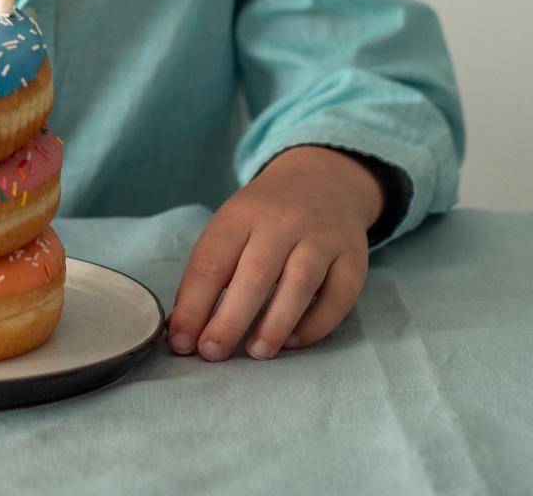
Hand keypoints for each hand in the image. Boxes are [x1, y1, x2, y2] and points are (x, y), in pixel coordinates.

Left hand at [167, 145, 382, 360]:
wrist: (323, 180)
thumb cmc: (266, 216)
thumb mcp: (232, 226)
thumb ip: (209, 271)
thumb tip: (182, 328)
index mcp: (242, 214)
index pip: (213, 259)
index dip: (194, 304)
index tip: (180, 341)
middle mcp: (283, 222)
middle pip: (255, 273)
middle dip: (230, 319)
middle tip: (212, 352)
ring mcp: (321, 238)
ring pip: (299, 283)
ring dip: (275, 323)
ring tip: (256, 352)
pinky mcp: (352, 258)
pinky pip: (339, 295)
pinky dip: (317, 323)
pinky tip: (294, 341)